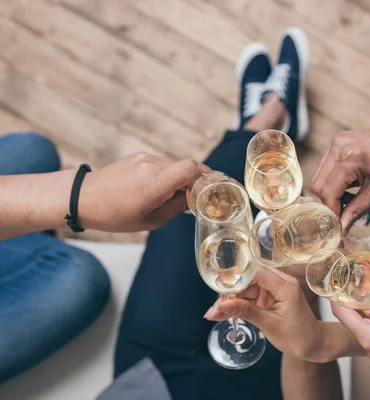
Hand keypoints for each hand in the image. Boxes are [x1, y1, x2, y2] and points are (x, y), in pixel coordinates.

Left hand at [79, 152, 208, 231]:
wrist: (83, 197)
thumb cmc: (114, 214)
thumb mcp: (150, 221)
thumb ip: (175, 208)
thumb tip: (192, 199)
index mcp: (154, 184)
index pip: (190, 168)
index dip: (205, 175)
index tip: (211, 187)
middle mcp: (151, 166)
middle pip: (185, 166)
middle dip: (194, 180)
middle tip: (195, 196)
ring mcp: (144, 158)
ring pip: (174, 164)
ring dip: (179, 178)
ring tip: (171, 196)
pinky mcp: (138, 157)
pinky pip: (161, 163)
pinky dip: (166, 174)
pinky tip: (157, 189)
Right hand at [205, 266, 325, 361]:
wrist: (314, 344)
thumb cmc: (298, 337)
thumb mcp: (270, 325)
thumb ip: (246, 312)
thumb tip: (222, 306)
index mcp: (285, 286)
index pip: (257, 273)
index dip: (237, 278)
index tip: (218, 287)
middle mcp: (281, 283)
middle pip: (249, 280)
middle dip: (230, 294)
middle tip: (213, 310)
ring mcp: (275, 289)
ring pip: (247, 289)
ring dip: (231, 301)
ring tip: (213, 314)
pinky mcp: (270, 297)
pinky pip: (251, 297)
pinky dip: (238, 305)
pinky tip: (223, 313)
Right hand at [312, 125, 369, 233]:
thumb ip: (356, 210)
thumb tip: (341, 228)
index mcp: (349, 160)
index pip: (327, 192)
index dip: (332, 212)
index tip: (339, 225)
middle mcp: (338, 148)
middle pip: (318, 184)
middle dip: (329, 202)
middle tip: (344, 214)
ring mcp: (336, 143)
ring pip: (320, 176)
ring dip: (330, 192)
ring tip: (349, 199)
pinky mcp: (338, 142)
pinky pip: (326, 167)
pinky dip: (333, 180)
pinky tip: (349, 185)